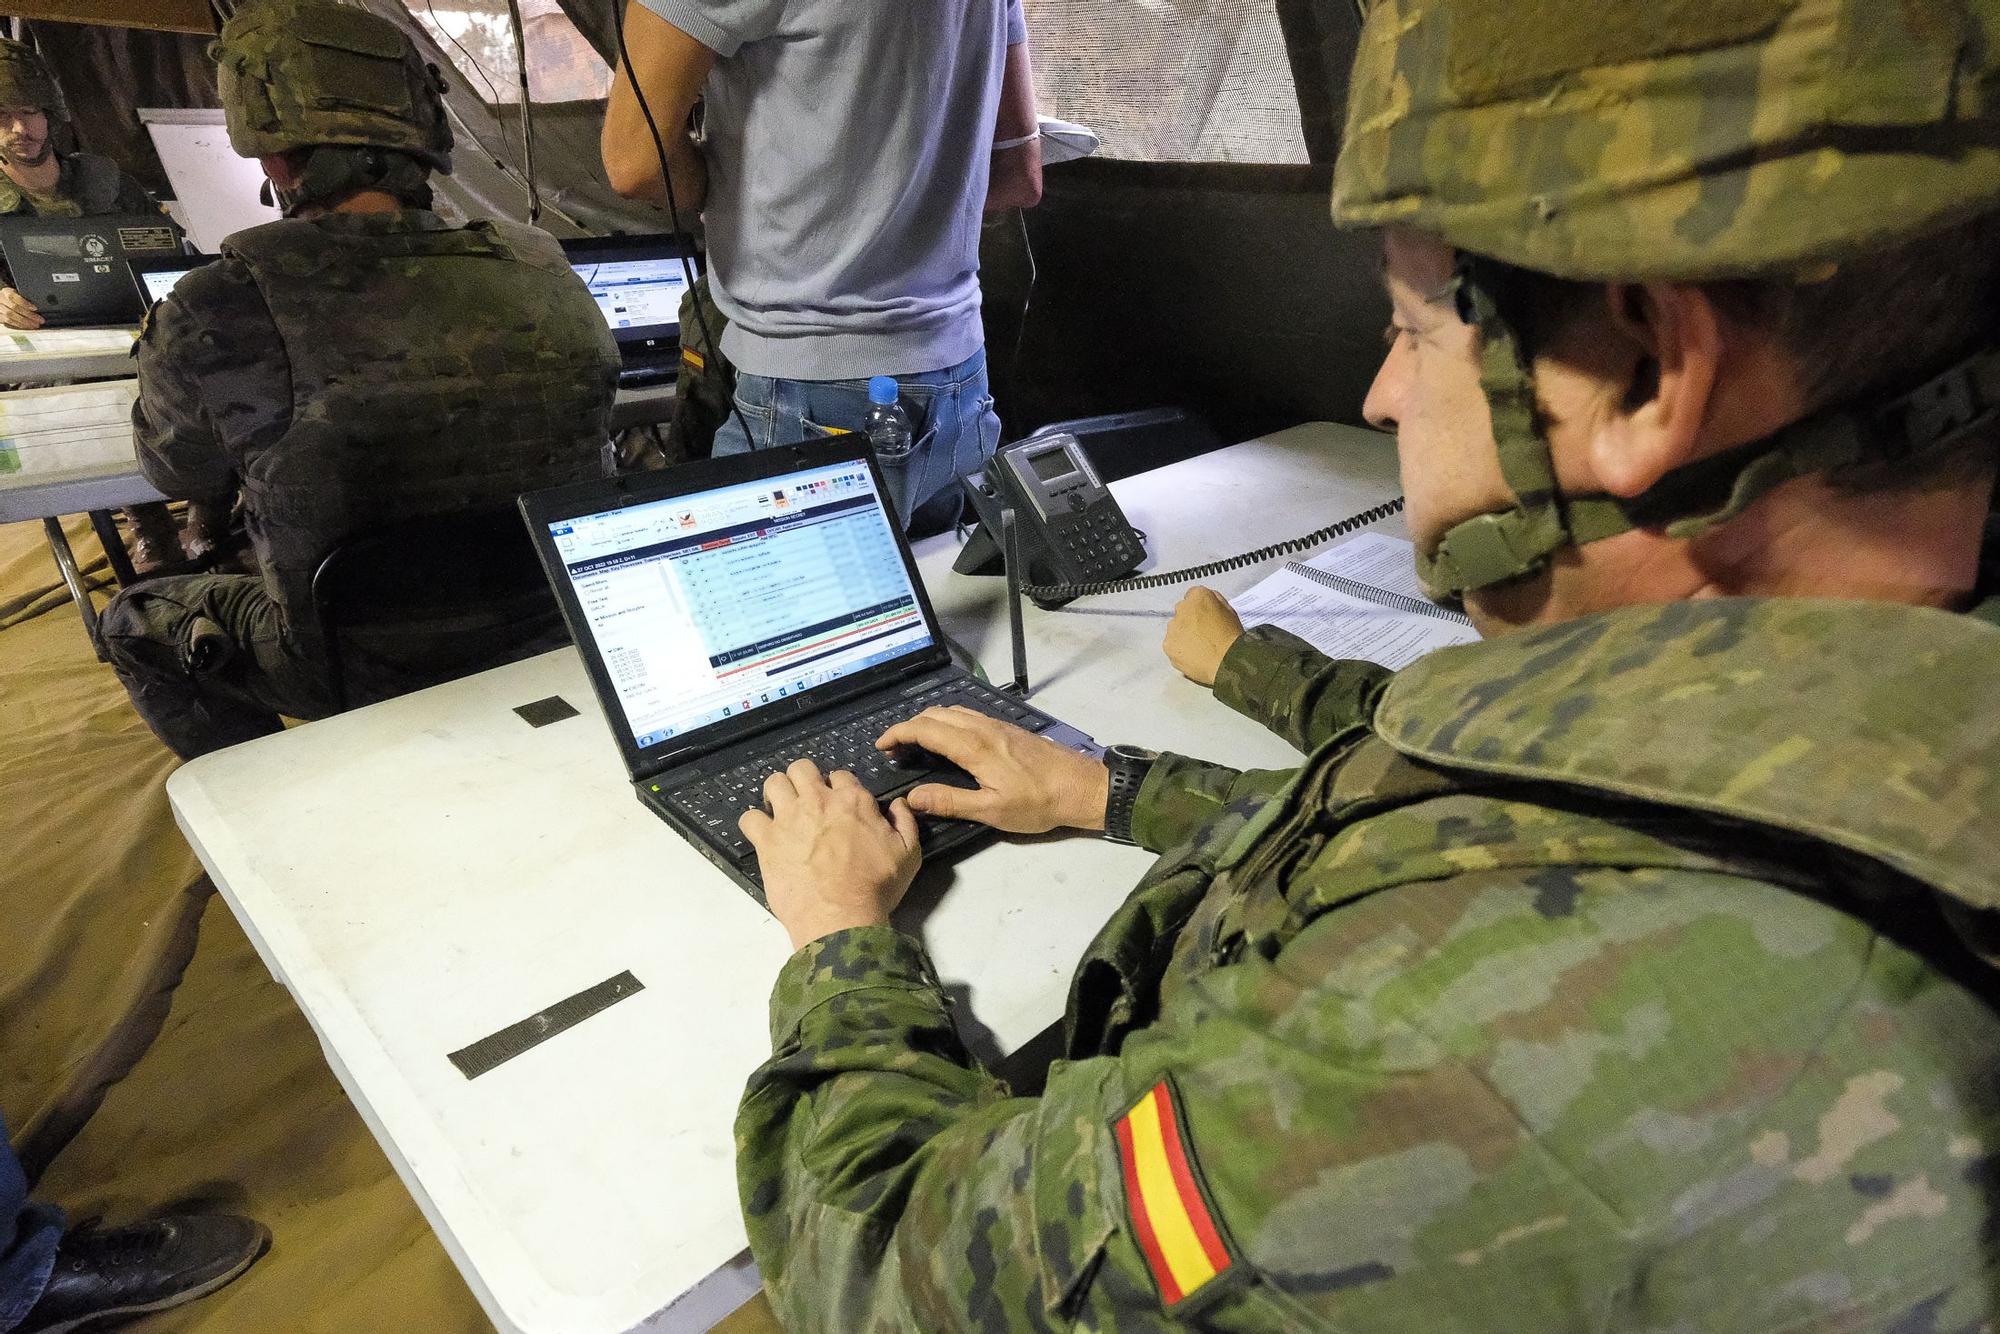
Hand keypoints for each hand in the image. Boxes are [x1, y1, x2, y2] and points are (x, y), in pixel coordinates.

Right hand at [0, 286, 43, 329]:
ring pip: (11, 316)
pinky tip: (27, 326)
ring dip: (25, 322)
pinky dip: (19, 325)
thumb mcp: (17, 294)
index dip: (25, 303)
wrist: (0, 301)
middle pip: (15, 308)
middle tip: (39, 319)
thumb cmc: (11, 298)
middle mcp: (1, 300)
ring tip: (35, 325)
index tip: (35, 308)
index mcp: (7, 292)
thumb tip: (40, 305)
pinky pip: (9, 322)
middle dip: (29, 315)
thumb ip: (25, 298)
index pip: (15, 297)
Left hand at [739, 759, 921, 950]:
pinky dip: (755, 824)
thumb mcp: (909, 854)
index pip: (841, 775)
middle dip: (804, 779)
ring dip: (777, 793)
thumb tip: (899, 804)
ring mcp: (789, 818)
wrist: (841, 917)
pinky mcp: (767, 840)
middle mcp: (818, 801)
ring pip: (774, 783)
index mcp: (852, 801)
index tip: (838, 804)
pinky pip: (749, 818)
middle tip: (806, 801)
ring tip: (782, 811)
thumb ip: (905, 822)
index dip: (839, 788)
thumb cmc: (877, 888)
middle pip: (802, 768)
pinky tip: (764, 835)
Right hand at [875, 706, 1108, 833]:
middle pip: (935, 714)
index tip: (882, 746)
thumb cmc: (1039, 803)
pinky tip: (947, 741)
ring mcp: (996, 725)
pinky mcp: (1007, 728)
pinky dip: (946, 722)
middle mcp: (983, 728)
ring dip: (927, 722)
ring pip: (952, 711)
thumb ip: (951, 802)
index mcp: (975, 747)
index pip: (925, 729)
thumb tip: (914, 796)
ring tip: (915, 745)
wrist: (1082, 787)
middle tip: (894, 750)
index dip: (898, 734)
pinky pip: (967, 715)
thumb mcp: (992, 810)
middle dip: (908, 726)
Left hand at [1162, 587, 1244, 685]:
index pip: (1192, 596)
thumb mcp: (1230, 611)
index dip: (1200, 608)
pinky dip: (1180, 650)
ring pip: (1175, 629)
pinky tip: (1193, 655)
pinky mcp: (1168, 645)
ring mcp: (1172, 628)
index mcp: (1198, 596)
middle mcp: (1181, 608)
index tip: (1205, 617)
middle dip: (1189, 620)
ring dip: (1183, 635)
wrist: (1227, 661)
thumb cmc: (1231, 637)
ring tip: (1199, 647)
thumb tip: (1206, 601)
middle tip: (1203, 634)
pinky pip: (1172, 645)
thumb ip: (1214, 601)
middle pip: (1182, 612)